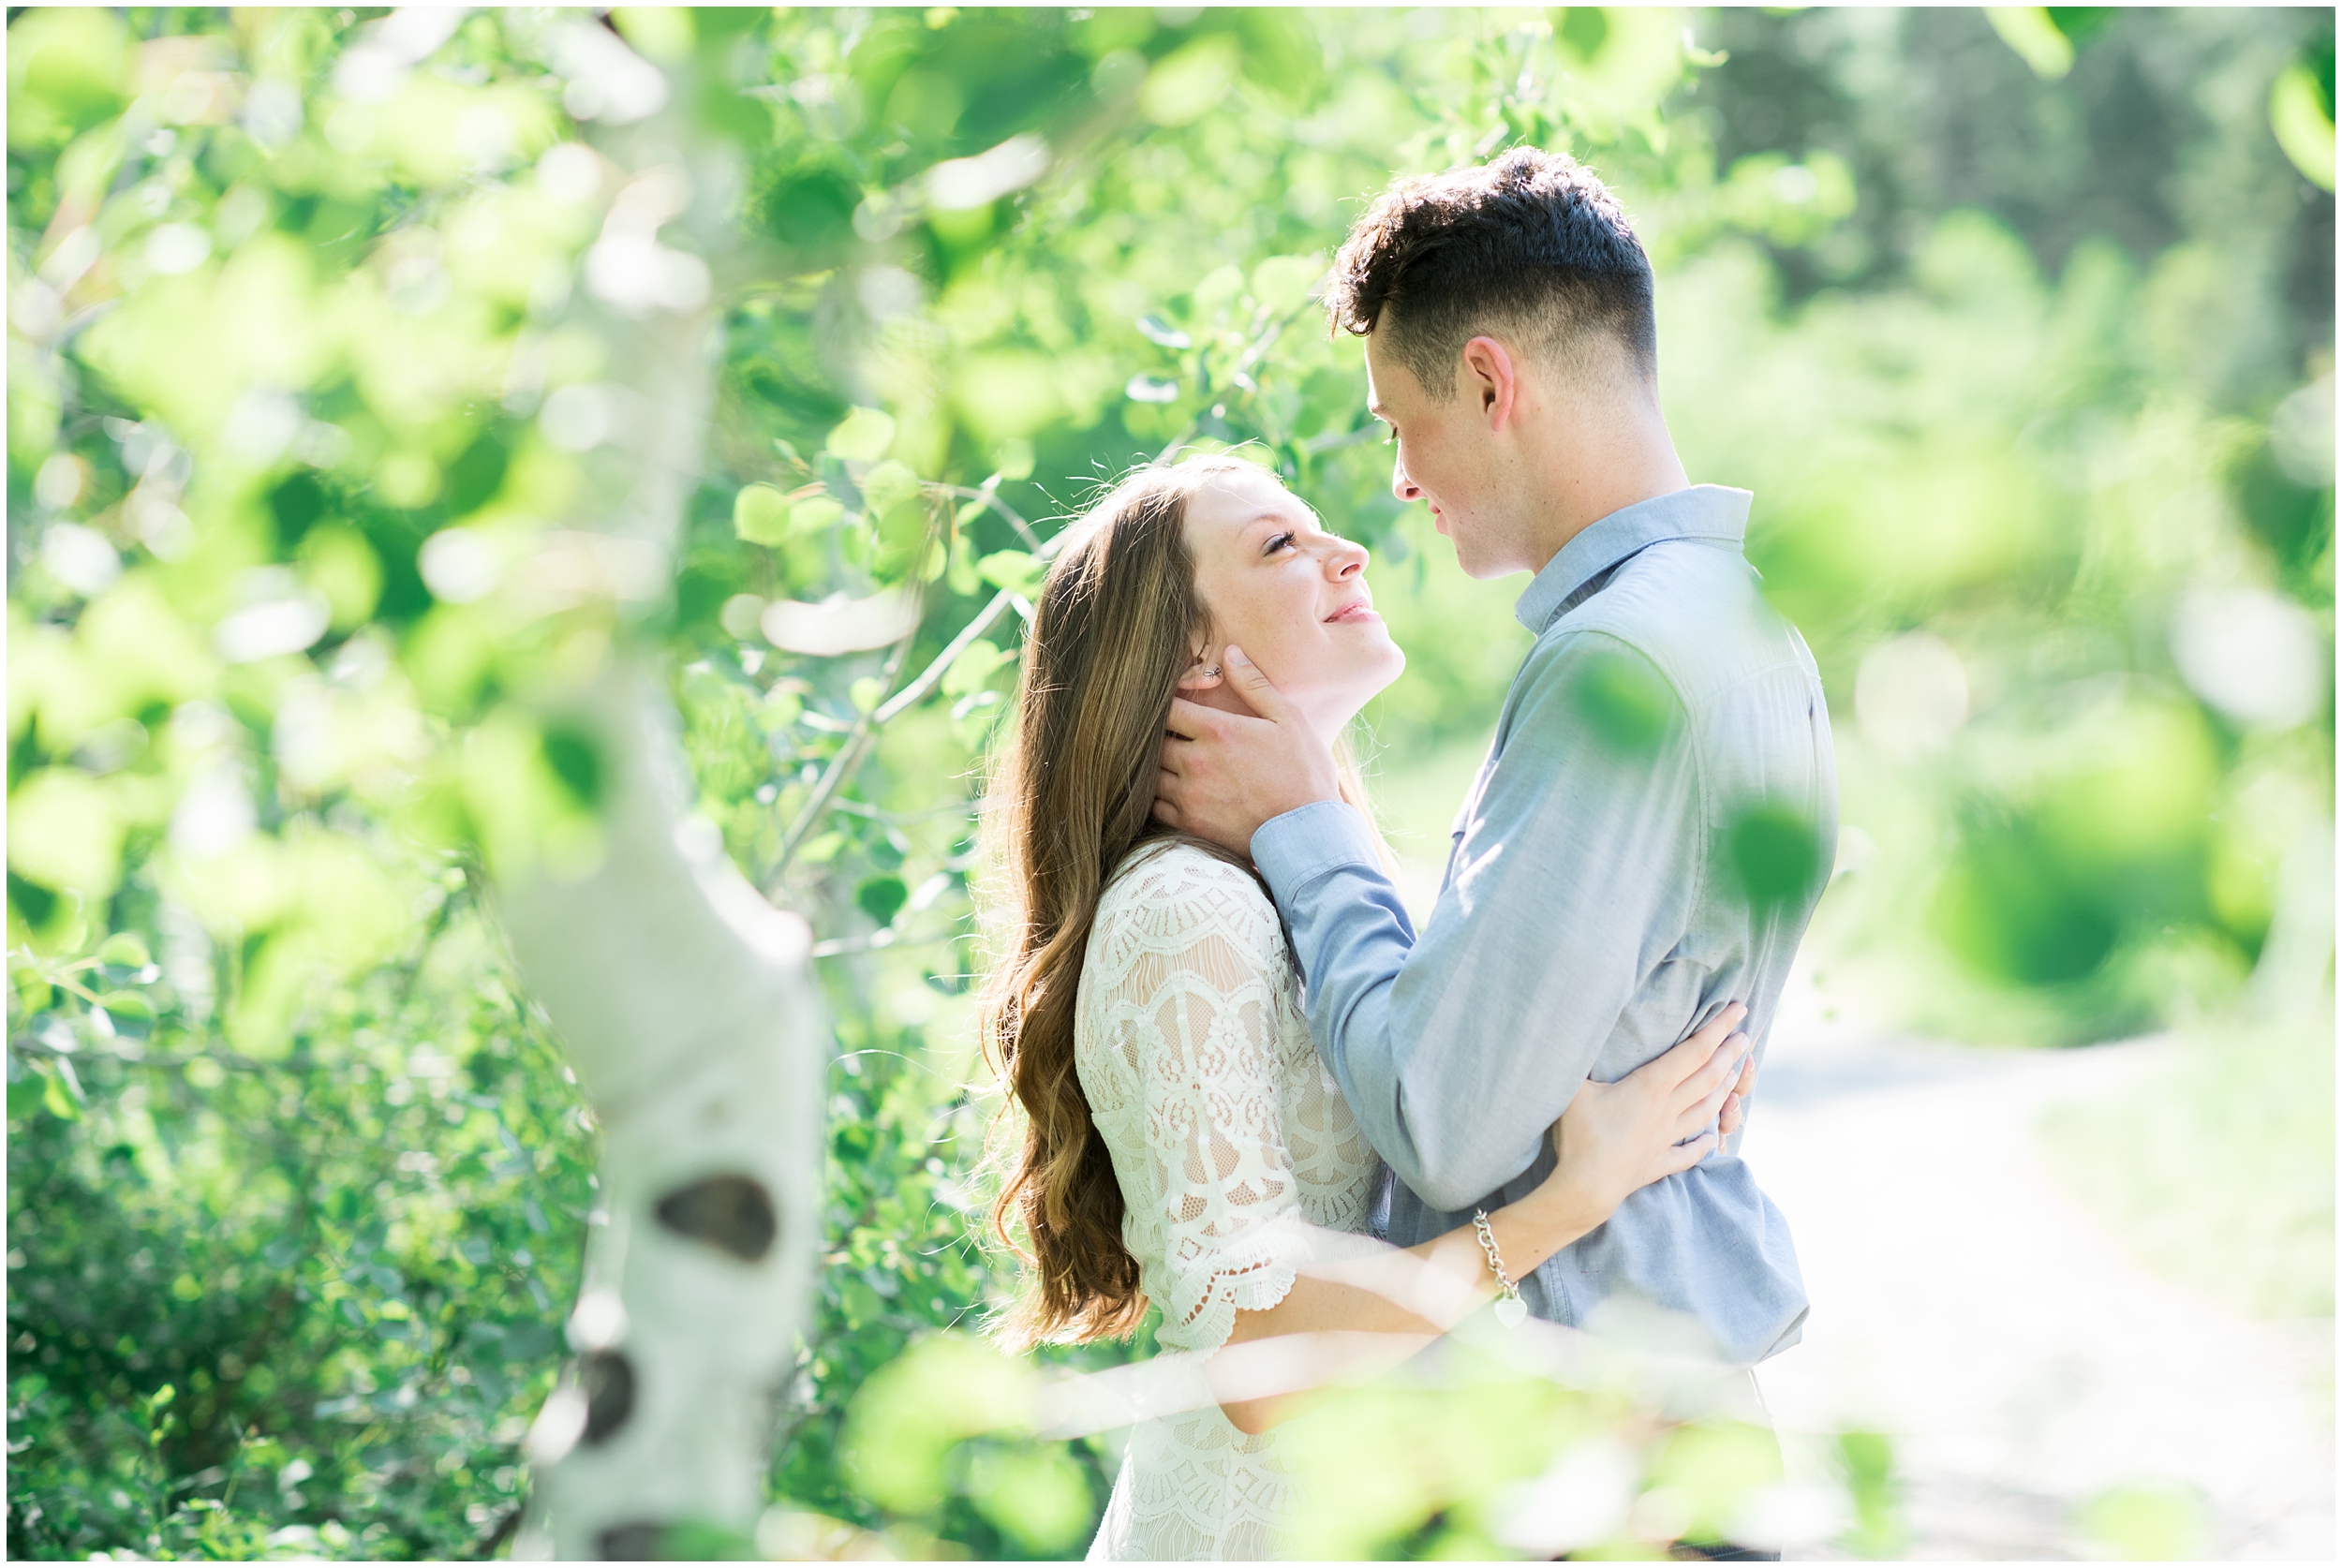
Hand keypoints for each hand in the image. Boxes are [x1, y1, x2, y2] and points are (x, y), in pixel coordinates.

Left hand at [1153, 646, 1340, 853]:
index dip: (1167, 703)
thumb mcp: (1288, 720)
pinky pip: (1155, 806)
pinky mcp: (1190, 823)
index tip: (1175, 705)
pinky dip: (1157, 797)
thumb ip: (1254, 684)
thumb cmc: (1304, 774)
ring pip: (1151, 773)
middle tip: (1172, 734)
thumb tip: (1230, 652)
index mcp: (1218, 731)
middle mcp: (1196, 762)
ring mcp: (1190, 795)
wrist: (1308, 833)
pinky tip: (1173, 790)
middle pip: (1154, 740)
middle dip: (1160, 734)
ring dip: (1157, 765)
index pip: (1169, 707)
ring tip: (1171, 761)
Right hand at [1531, 1003, 1750, 1230]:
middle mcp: (1666, 1109)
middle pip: (1707, 1077)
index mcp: (1651, 1086)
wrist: (1587, 1187)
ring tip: (1736, 1077)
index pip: (1694, 1050)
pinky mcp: (1657, 1163)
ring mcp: (1665, 1138)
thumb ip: (1574, 1055)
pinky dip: (1703, 1144)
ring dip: (1723, 1091)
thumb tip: (1569, 1024)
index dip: (1718, 1028)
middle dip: (1729, 1054)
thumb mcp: (1572, 1086)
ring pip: (1704, 1110)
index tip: (1739, 1010)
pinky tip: (1711, 1140)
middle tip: (1745, 1038)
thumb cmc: (1580, 1133)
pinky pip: (1688, 1153)